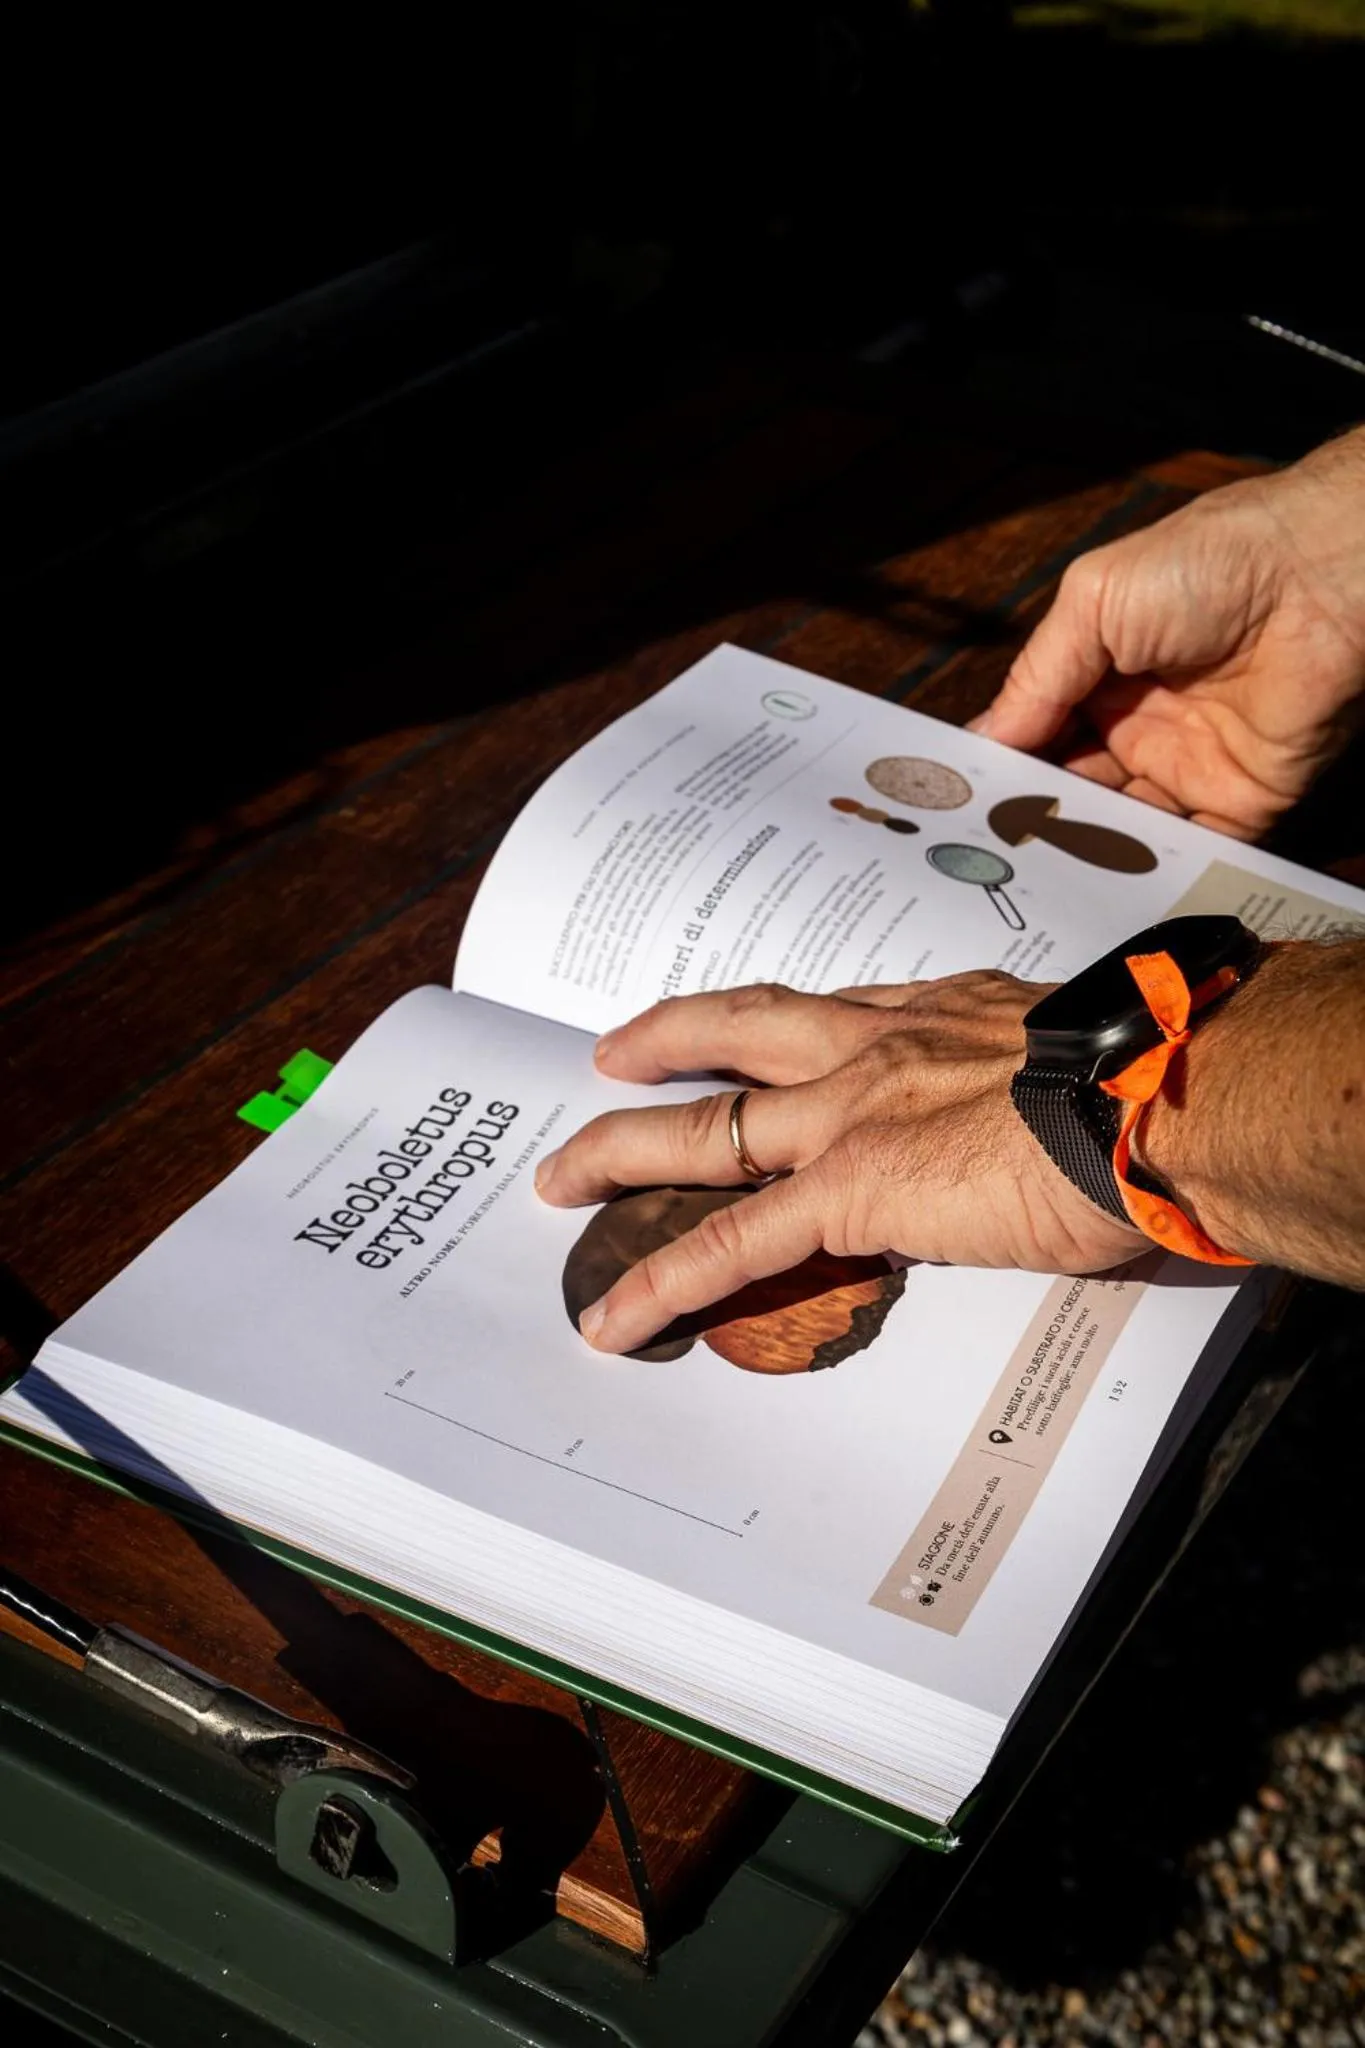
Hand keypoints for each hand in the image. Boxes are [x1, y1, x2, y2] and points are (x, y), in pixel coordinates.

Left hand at [535, 978, 1144, 1355]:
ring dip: (622, 1150)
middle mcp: (885, 1043)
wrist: (1176, 1094)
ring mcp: (856, 1111)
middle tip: (611, 1058)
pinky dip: (663, 1278)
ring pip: (706, 1129)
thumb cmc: (1166, 1077)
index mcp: (946, 1012)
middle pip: (741, 1035)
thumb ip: (1047, 1086)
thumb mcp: (1089, 1059)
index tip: (747, 1023)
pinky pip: (730, 1242)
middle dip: (666, 1046)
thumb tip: (1069, 1127)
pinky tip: (615, 1314)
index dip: (777, 1021)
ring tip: (560, 1178)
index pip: (834, 1012)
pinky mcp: (851, 1187)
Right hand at [971, 430, 1364, 839]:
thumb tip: (981, 744)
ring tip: (1020, 877)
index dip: (998, 768)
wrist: (1318, 578)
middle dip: (1028, 820)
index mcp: (1101, 675)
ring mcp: (1188, 770)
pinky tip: (1093, 889)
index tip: (951, 804)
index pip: (1038, 736)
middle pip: (1071, 792)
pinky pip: (1186, 854)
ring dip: (1075, 854)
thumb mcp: (1093, 602)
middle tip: (976, 854)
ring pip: (1119, 832)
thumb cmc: (1206, 564)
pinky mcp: (1238, 806)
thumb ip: (1037, 678)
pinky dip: (1144, 877)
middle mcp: (1140, 728)